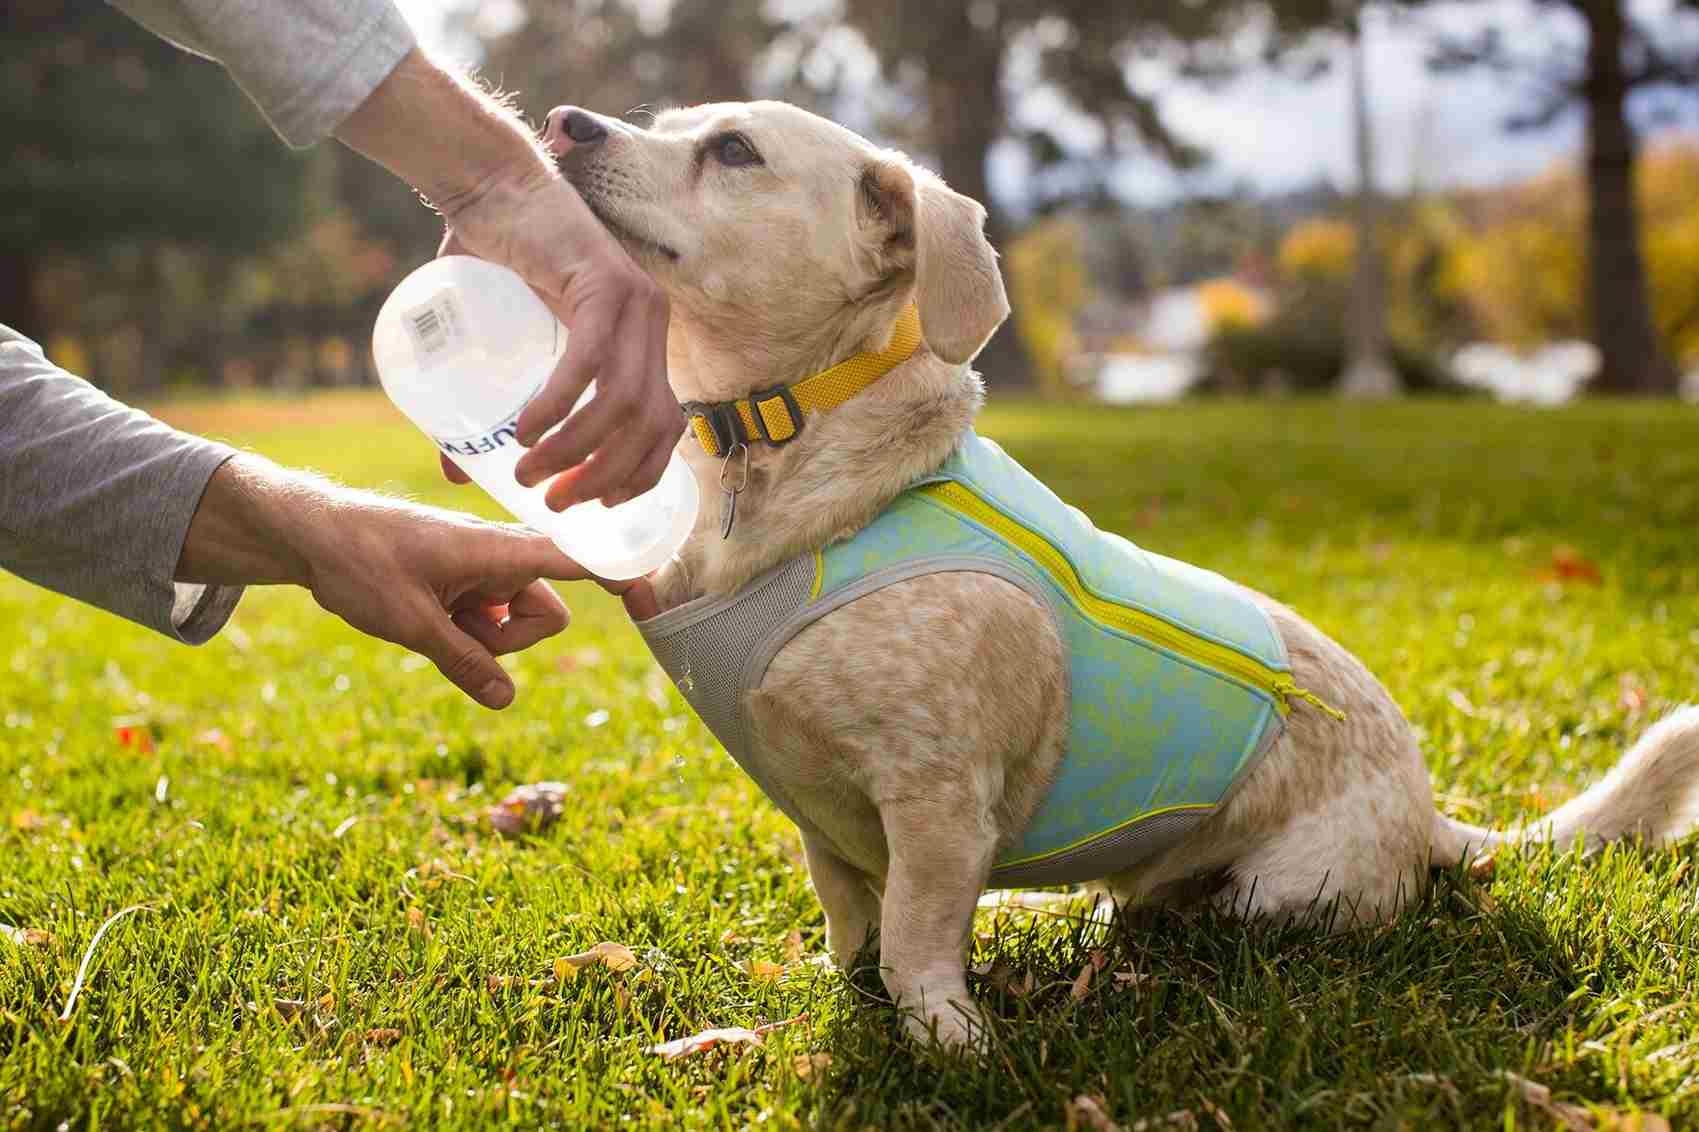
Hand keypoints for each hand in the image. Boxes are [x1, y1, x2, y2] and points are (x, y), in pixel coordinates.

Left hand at [177, 457, 587, 708]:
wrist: (310, 532)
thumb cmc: (360, 563)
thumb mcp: (410, 624)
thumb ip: (464, 663)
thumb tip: (507, 702)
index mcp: (499, 551)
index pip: (580, 563)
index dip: (620, 581)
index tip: (652, 601)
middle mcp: (502, 556)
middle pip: (546, 615)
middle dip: (510, 641)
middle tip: (454, 634)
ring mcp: (484, 569)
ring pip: (515, 621)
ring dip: (482, 637)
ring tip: (427, 620)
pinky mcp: (467, 579)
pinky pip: (488, 617)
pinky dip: (465, 627)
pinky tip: (421, 613)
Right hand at [333, 50, 681, 510]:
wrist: (488, 181)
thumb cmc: (492, 262)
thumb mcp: (503, 345)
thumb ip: (487, 406)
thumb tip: (458, 474)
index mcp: (643, 340)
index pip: (667, 426)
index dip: (640, 474)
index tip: (596, 506)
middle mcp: (650, 322)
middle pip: (650, 424)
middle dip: (606, 477)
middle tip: (553, 502)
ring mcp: (633, 301)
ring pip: (625, 400)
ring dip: (579, 448)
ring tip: (529, 471)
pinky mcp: (601, 282)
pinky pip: (591, 359)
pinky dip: (560, 402)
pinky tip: (527, 429)